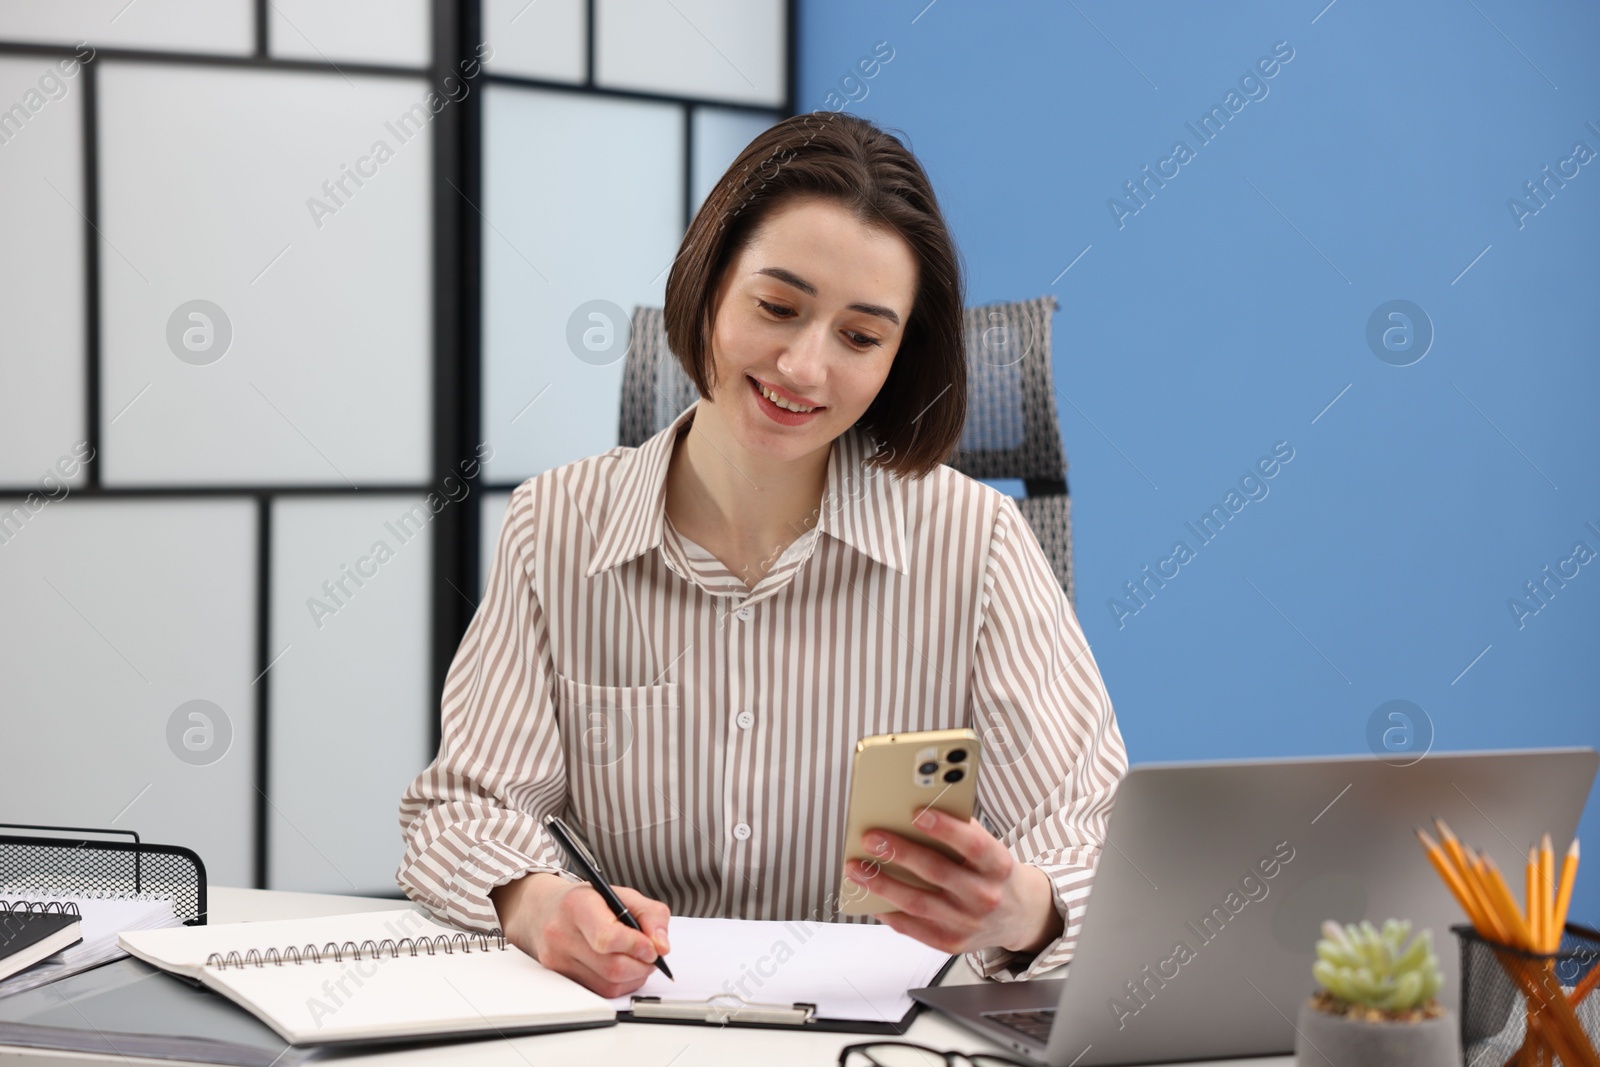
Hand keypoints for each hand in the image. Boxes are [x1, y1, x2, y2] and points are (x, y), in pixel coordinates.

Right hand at [490, 872, 670, 997]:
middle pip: (612, 967)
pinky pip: (599, 992)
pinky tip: (623, 969)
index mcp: (577, 906)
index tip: (653, 947)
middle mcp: (561, 935)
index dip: (636, 946)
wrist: (543, 910)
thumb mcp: (621, 895)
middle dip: (642, 965)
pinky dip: (619, 984)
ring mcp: (557, 960)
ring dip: (633, 977)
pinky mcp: (559, 978)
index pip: (607, 938)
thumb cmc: (585, 902)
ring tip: (638, 961)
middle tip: (652, 956)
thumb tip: (662, 946)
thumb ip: (650, 914)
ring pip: (607, 985)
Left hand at [844, 809, 1061, 956]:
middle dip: (899, 853)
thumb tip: (913, 815)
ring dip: (882, 884)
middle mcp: (985, 896)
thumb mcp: (990, 849)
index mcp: (998, 866)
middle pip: (936, 872)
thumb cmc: (994, 873)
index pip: (973, 844)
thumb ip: (961, 833)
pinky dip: (889, 912)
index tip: (916, 813)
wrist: (1020, 915)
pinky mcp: (952, 943)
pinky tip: (871, 898)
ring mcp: (968, 923)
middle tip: (870, 838)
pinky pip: (914, 928)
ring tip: (857, 868)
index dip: (945, 828)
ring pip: (918, 902)